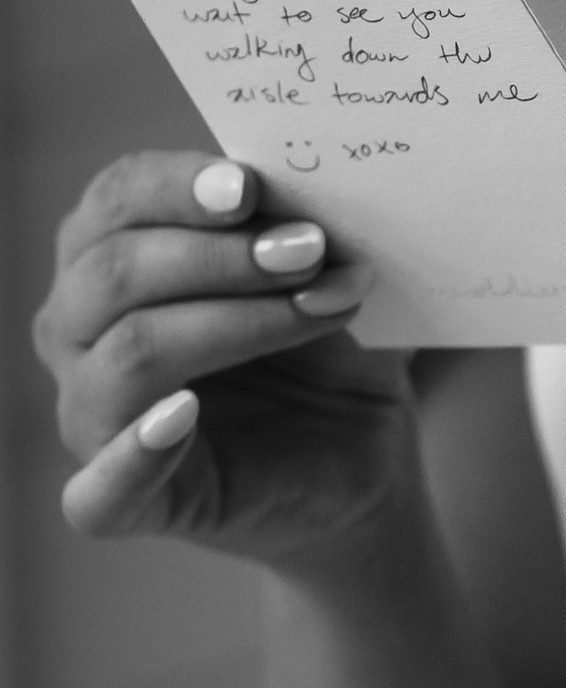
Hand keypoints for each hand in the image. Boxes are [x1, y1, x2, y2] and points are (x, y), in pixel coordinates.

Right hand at [33, 150, 411, 563]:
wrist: (364, 460)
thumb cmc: (332, 353)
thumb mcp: (336, 278)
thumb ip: (320, 229)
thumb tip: (328, 185)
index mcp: (114, 252)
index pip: (117, 198)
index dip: (178, 186)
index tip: (251, 186)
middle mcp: (79, 329)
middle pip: (114, 271)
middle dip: (219, 255)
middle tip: (311, 249)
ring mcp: (92, 415)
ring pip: (129, 353)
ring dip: (231, 323)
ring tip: (317, 310)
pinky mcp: (121, 502)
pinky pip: (99, 489)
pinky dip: (137, 453)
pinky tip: (186, 415)